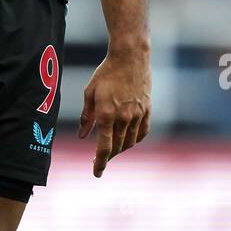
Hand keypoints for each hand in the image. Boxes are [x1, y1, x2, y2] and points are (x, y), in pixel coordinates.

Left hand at [78, 46, 150, 176]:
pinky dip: (134, 140)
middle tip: (100, 159)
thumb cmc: (106, 73)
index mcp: (106, 114)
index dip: (100, 163)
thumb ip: (87, 117)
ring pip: (130, 142)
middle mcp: (124, 117)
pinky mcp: (147, 110)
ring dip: (121, 149)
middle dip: (108, 156)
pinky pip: (142, 132)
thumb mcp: (90, 93)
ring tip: (113, 149)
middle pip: (117, 147)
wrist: (130, 57)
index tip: (96, 173)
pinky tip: (128, 140)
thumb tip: (83, 136)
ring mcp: (138, 114)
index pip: (104, 147)